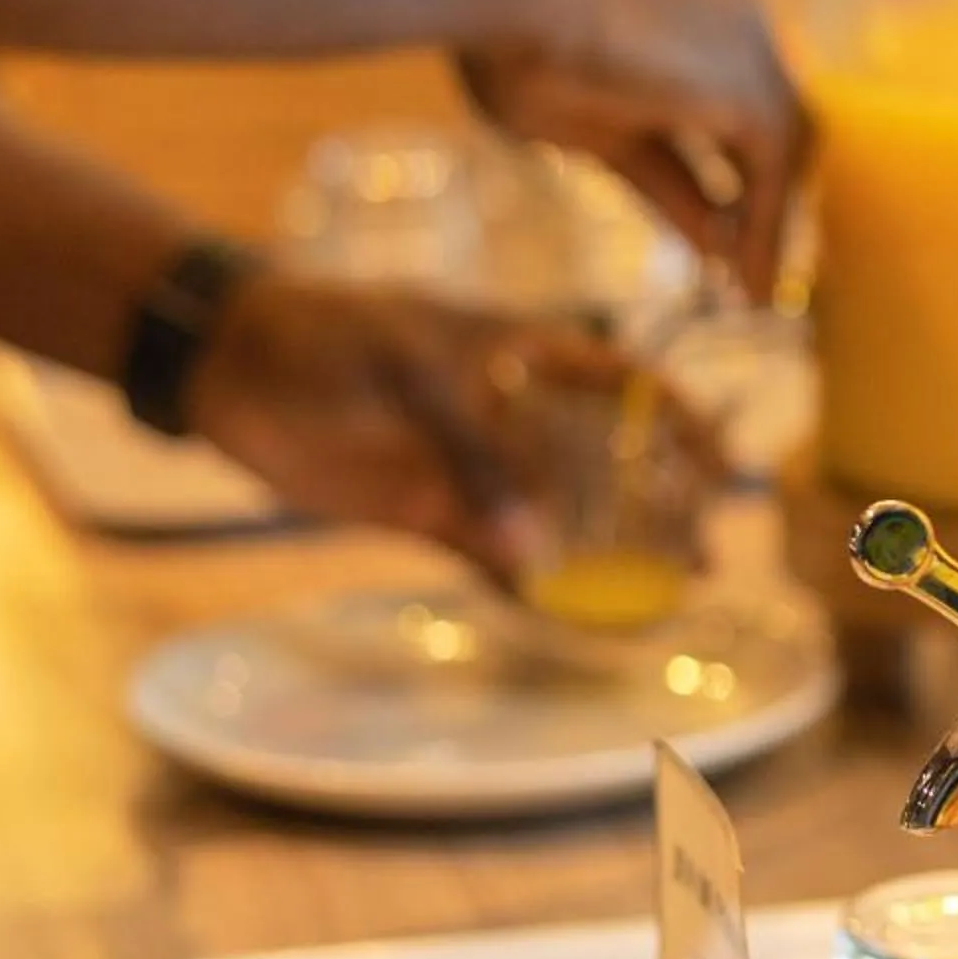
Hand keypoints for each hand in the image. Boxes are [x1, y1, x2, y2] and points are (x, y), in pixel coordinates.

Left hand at [185, 268, 705, 580]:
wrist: (230, 365)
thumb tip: (535, 551)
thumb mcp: (410, 373)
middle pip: (607, 462)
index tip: (727, 466)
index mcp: (525, 352)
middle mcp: (512, 413)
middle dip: (659, 507)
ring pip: (559, 518)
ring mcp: (473, 466)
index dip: (679, 421)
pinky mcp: (429, 513)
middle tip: (703, 560)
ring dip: (606, 559)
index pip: (626, 383)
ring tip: (657, 603)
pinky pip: (495, 558)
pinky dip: (532, 590)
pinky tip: (567, 621)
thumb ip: (475, 454)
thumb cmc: (329, 337)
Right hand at [461, 0, 809, 300]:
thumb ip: (664, 179)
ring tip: (751, 290)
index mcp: (703, 10)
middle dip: (768, 196)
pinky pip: (773, 172)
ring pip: (783, 147)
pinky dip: (766, 227)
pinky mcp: (749, 84)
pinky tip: (746, 276)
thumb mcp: (600, 130)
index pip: (740, 103)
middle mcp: (742, 19)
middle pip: (779, 122)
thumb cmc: (516, 49)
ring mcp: (753, 43)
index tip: (725, 227)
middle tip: (753, 265)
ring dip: (772, 224)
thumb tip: (711, 242)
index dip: (740, 171)